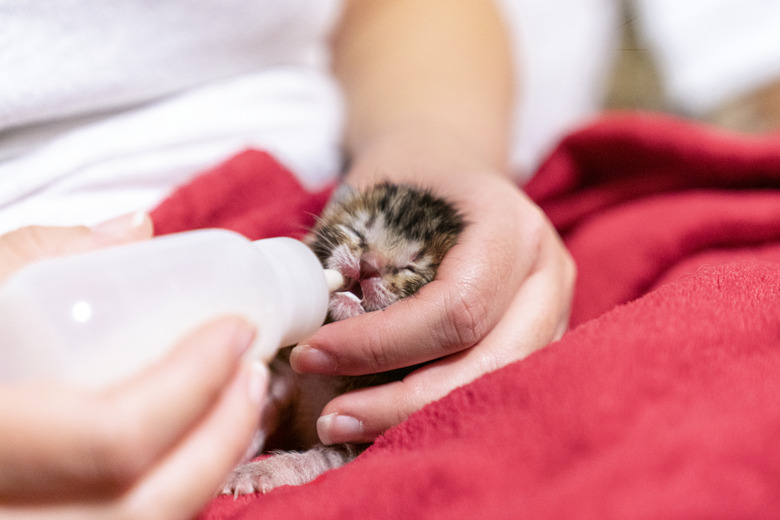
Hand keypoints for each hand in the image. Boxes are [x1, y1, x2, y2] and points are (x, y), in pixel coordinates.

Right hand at [0, 219, 267, 518]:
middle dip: (221, 437)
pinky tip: (188, 450)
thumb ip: (31, 257)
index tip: (236, 331)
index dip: (194, 386)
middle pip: (140, 507)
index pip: (110, 440)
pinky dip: (166, 497)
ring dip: (207, 471)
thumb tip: (136, 230)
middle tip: (253, 373)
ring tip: (238, 407)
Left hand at [291, 130, 575, 444]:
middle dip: (402, 402)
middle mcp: (546, 271)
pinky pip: (495, 385)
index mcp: (509, 224)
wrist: (450, 163)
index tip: (311, 354)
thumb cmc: (405, 179)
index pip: (457, 307)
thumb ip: (347, 258)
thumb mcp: (372, 197)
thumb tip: (301, 330)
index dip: (382, 344)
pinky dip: (438, 407)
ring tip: (348, 424)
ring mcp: (555, 308)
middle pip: (489, 363)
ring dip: (419, 416)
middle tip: (329, 418)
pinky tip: (386, 416)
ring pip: (497, 385)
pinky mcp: (542, 337)